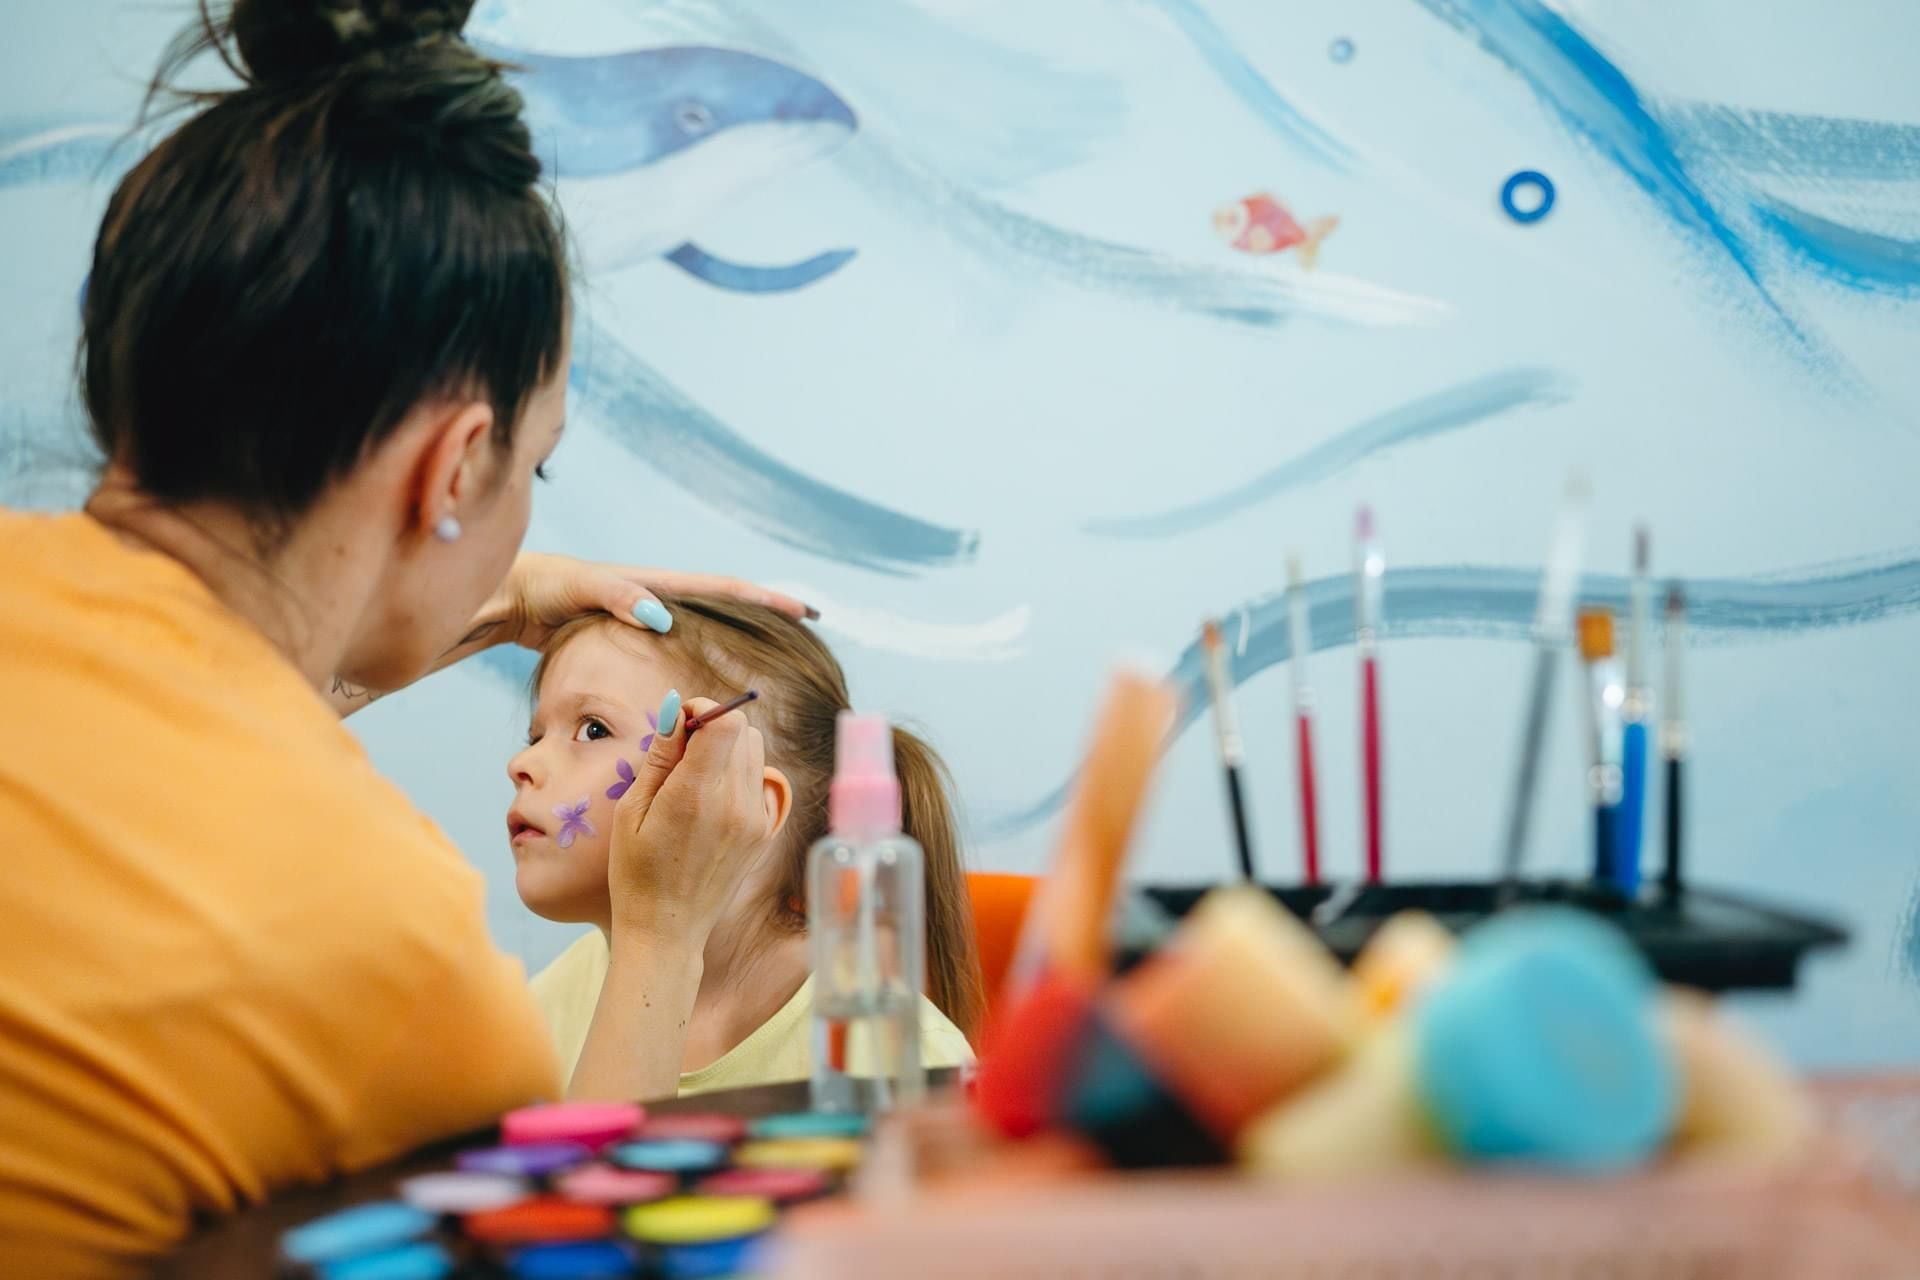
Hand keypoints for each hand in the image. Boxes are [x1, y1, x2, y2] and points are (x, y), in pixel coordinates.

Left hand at [482, 552, 814, 653]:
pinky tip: (704, 677)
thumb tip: (663, 616)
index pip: (724, 589)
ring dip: (736, 637)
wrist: (505, 595)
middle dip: (763, 615)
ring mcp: (643, 616)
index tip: (804, 609)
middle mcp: (656, 597)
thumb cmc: (539, 586)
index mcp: (656, 584)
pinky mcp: (626, 635)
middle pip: (724, 606)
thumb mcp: (580, 586)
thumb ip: (618, 596)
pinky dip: (700, 655)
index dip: (765, 599)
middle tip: (803, 631)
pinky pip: (677, 644)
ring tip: (768, 657)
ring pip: (703, 627)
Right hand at [605, 695, 772, 946]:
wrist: (667, 930)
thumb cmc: (636, 872)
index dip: (704, 710)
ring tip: (694, 777)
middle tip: (681, 750)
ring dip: (727, 749)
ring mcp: (756, 819)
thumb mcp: (632, 811)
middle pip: (743, 731)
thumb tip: (677, 709)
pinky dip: (738, 776)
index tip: (680, 721)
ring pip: (754, 752)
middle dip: (712, 727)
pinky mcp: (764, 832)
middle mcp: (735, 804)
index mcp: (697, 796)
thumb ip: (660, 756)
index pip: (725, 722)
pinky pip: (759, 781)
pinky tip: (710, 800)